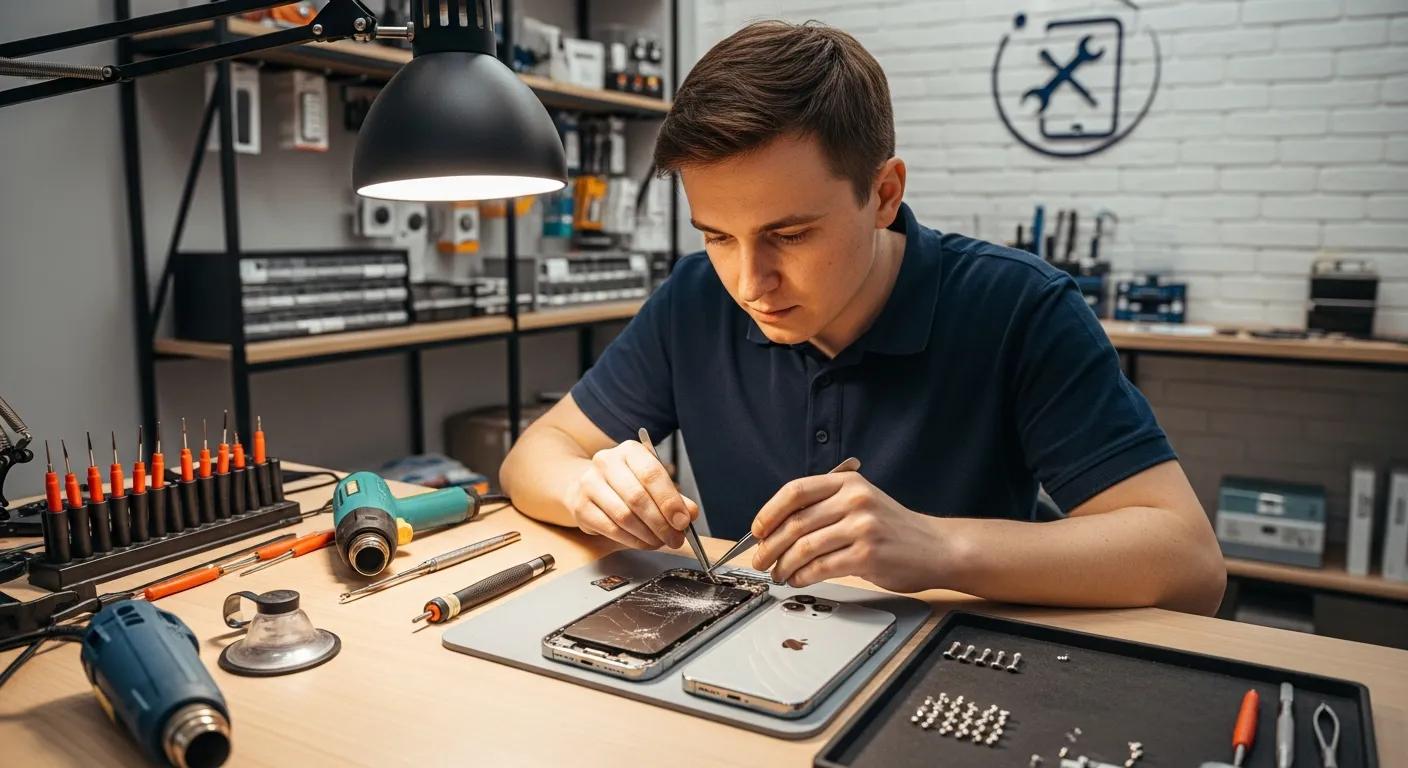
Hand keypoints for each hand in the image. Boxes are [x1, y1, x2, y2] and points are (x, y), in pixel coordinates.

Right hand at [564, 439, 698, 549]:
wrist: (587, 485)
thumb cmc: (626, 483)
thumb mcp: (652, 483)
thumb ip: (673, 497)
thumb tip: (690, 513)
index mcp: (629, 450)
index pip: (651, 474)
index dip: (669, 501)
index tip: (683, 521)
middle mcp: (606, 462)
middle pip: (637, 497)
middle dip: (661, 523)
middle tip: (675, 539)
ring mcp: (589, 484)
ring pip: (624, 516)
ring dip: (647, 535)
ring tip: (660, 542)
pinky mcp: (580, 507)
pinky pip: (611, 529)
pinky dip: (632, 540)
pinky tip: (643, 542)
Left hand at [750, 471, 944, 592]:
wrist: (937, 548)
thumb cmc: (894, 529)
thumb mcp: (862, 502)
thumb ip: (826, 506)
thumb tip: (778, 527)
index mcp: (848, 483)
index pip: (795, 490)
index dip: (769, 511)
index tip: (757, 530)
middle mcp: (854, 500)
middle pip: (796, 522)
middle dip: (770, 545)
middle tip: (759, 560)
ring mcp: (862, 527)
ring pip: (805, 546)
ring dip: (783, 564)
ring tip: (777, 573)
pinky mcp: (867, 555)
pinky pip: (821, 567)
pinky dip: (803, 576)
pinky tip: (798, 579)